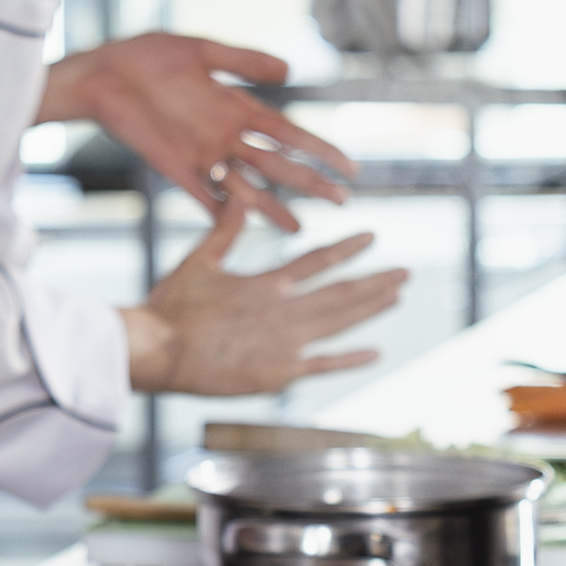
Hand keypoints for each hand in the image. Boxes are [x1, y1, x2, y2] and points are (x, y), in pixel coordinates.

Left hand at [41, 31, 357, 231]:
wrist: (101, 74)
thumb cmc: (147, 56)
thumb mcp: (202, 51)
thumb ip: (244, 61)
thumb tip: (290, 70)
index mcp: (236, 107)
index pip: (289, 133)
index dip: (320, 150)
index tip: (349, 167)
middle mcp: (225, 136)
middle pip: (277, 164)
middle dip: (309, 182)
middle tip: (342, 201)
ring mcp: (202, 155)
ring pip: (247, 186)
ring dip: (272, 206)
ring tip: (299, 228)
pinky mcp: (175, 169)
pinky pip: (205, 197)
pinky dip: (224, 214)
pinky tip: (243, 230)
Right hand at [121, 189, 411, 397]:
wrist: (159, 351)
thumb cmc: (171, 307)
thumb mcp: (199, 261)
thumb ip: (224, 230)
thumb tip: (239, 192)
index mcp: (267, 284)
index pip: (317, 261)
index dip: (347, 248)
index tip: (372, 237)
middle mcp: (285, 311)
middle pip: (341, 293)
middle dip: (376, 281)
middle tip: (406, 273)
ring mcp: (286, 344)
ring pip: (340, 323)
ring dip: (371, 309)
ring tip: (398, 297)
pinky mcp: (280, 374)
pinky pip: (323, 365)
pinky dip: (350, 359)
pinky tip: (375, 352)